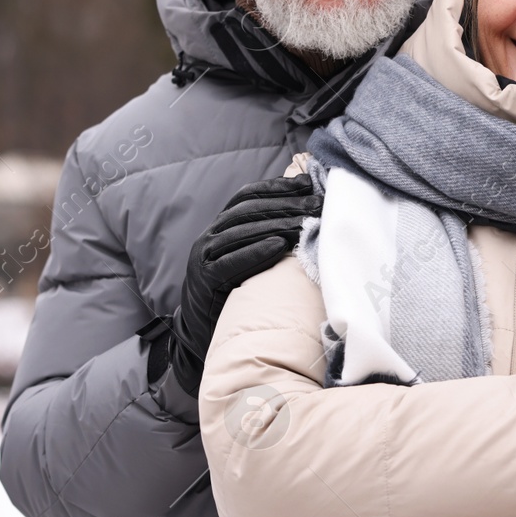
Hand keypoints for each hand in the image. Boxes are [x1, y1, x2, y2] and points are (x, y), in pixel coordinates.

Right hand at [163, 174, 320, 414]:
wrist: (199, 332)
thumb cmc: (233, 294)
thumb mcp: (249, 259)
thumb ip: (267, 236)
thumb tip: (306, 212)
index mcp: (220, 227)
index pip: (247, 196)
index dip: (276, 187)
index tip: (306, 183)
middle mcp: (209, 237)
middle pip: (247, 211)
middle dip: (284, 204)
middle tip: (316, 204)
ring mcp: (203, 257)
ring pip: (240, 232)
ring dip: (276, 224)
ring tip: (305, 222)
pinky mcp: (204, 280)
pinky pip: (230, 263)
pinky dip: (254, 252)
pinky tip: (279, 246)